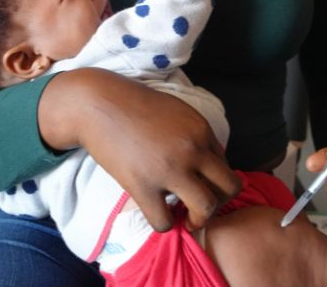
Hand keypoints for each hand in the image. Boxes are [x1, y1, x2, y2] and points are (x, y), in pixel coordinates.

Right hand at [39, 68, 239, 231]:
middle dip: (219, 202)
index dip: (214, 179)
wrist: (97, 103)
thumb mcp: (176, 111)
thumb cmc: (133, 104)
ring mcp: (168, 169)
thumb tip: (206, 161)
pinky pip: (164, 221)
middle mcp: (192, 150)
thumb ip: (195, 135)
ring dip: (198, 219)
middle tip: (199, 205)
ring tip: (185, 217)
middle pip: (230, 188)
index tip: (197, 183)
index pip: (226, 165)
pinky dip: (164, 223)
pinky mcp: (142, 185)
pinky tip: (157, 212)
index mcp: (201, 130)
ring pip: (206, 209)